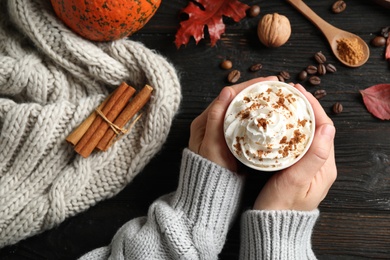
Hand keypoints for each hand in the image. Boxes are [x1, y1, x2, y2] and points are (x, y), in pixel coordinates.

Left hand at [188, 76, 277, 171]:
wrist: (209, 193)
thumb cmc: (209, 171)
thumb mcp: (211, 145)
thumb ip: (216, 118)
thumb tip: (226, 90)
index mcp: (205, 120)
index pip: (228, 95)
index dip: (248, 86)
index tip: (267, 81)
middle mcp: (213, 122)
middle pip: (236, 100)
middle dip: (255, 91)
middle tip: (277, 85)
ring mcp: (222, 131)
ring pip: (242, 110)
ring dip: (257, 101)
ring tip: (276, 95)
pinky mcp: (231, 140)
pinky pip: (244, 122)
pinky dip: (257, 116)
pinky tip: (269, 114)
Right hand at [253, 83, 336, 210]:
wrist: (271, 224)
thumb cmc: (281, 206)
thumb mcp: (297, 181)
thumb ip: (314, 156)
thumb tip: (328, 127)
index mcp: (325, 166)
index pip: (324, 128)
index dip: (313, 107)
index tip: (298, 92)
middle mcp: (319, 164)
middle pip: (316, 128)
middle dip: (304, 107)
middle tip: (288, 92)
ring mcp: (307, 166)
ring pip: (305, 133)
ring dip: (296, 116)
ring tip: (283, 102)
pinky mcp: (295, 167)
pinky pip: (296, 142)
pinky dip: (288, 128)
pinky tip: (278, 122)